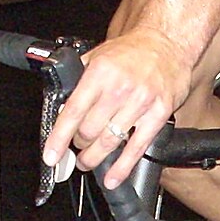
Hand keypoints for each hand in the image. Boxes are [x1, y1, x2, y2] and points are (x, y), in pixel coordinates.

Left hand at [42, 27, 193, 188]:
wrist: (168, 43)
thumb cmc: (132, 51)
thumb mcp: (99, 56)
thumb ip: (79, 80)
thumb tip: (61, 106)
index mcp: (100, 73)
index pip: (73, 111)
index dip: (59, 138)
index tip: (51, 155)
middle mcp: (119, 88)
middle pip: (89, 131)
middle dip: (78, 145)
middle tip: (77, 148)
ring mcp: (140, 103)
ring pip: (109, 143)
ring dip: (94, 158)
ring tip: (88, 161)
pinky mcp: (159, 114)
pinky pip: (136, 147)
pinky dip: (122, 167)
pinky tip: (112, 177)